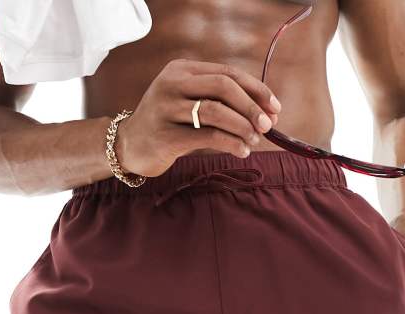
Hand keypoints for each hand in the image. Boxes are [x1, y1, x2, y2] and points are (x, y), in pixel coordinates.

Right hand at [113, 58, 281, 177]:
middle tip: (268, 126)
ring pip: (216, 112)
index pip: (227, 73)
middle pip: (223, 87)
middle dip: (252, 107)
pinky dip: (231, 144)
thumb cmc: (168, 126)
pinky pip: (208, 137)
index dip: (256, 90)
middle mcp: (172, 84)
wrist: (129, 146)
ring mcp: (166, 109)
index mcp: (182, 70)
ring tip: (255, 141)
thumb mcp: (188, 103)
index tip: (275, 108)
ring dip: (243, 127)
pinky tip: (241, 151)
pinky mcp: (166, 136)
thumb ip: (218, 102)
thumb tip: (264, 114)